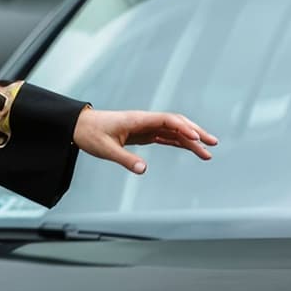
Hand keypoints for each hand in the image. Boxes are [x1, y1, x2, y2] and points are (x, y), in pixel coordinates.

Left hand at [73, 107, 217, 173]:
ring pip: (173, 131)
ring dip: (190, 140)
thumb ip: (125, 159)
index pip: (167, 120)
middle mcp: (144, 121)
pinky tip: (191, 149)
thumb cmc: (90, 134)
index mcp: (138, 119)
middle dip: (195, 132)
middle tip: (213, 144)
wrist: (78, 126)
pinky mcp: (142, 134)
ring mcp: (145, 127)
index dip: (184, 127)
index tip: (196, 138)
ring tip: (207, 153)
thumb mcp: (106, 149)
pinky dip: (179, 143)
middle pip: (176, 123)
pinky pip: (165, 137)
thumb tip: (144, 170)